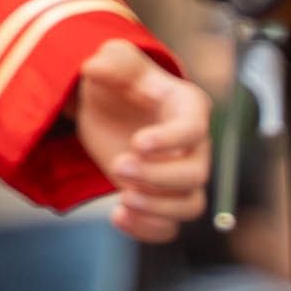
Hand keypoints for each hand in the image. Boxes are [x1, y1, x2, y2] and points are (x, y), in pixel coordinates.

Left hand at [70, 40, 212, 242]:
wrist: (108, 108)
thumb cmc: (119, 80)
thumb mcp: (114, 61)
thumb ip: (110, 61)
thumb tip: (93, 66)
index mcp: (189, 107)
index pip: (194, 130)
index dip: (169, 141)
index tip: (136, 143)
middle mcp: (194, 145)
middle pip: (196, 175)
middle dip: (157, 178)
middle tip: (118, 166)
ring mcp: (180, 175)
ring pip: (190, 206)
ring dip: (157, 209)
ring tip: (122, 200)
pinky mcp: (161, 199)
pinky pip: (169, 227)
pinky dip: (147, 229)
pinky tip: (117, 216)